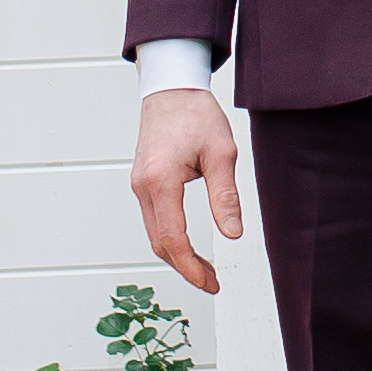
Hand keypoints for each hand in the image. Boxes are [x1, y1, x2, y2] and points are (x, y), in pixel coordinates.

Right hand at [133, 86, 246, 292]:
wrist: (171, 88)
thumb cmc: (196, 114)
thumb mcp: (221, 152)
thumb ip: (224, 195)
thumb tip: (232, 234)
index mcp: (160, 181)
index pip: (172, 239)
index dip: (191, 267)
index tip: (210, 282)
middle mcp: (143, 187)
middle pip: (159, 243)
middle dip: (185, 267)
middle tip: (212, 281)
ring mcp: (139, 185)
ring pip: (154, 233)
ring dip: (177, 255)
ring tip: (204, 268)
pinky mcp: (142, 182)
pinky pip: (153, 219)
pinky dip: (169, 238)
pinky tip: (188, 245)